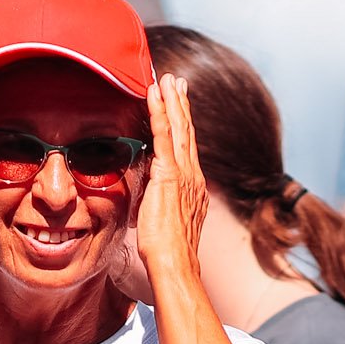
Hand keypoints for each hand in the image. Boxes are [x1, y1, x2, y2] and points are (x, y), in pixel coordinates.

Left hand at [134, 74, 209, 298]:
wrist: (175, 263)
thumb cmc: (168, 253)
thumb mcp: (166, 224)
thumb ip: (161, 207)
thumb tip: (152, 203)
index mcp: (192, 187)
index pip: (186, 149)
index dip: (183, 126)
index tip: (180, 107)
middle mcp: (192, 176)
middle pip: (187, 132)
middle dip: (182, 105)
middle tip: (178, 82)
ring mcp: (183, 173)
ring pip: (179, 128)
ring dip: (173, 101)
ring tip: (168, 80)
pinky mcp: (169, 173)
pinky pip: (164, 135)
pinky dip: (161, 112)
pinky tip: (155, 94)